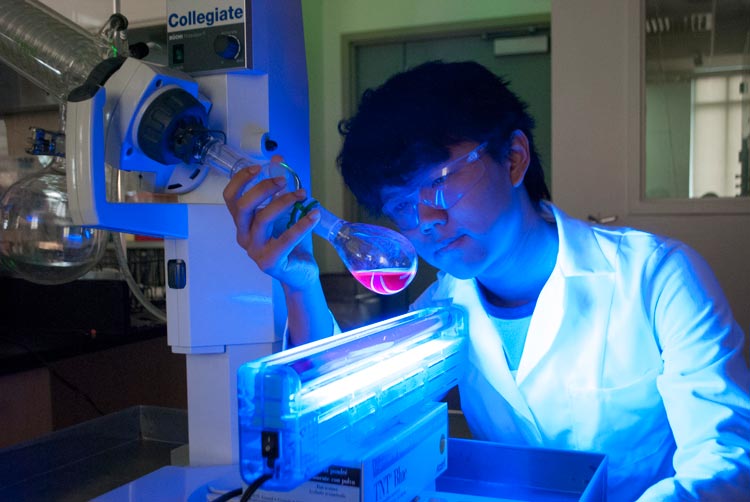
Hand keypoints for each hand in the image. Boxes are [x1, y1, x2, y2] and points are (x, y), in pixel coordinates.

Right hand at [223, 159, 321, 291]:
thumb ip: (280, 188)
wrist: (300, 273)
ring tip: (304, 195)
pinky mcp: (270, 262)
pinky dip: (301, 225)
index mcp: (243, 223)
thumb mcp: (285, 211)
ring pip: (263, 219)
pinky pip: (285, 239)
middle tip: (284, 181)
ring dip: (285, 202)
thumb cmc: (291, 242)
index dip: (240, 180)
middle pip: (243, 206)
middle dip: (263, 188)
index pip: (230, 198)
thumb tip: (278, 159)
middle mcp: (243, 236)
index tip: (259, 167)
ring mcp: (255, 251)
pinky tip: (314, 215)